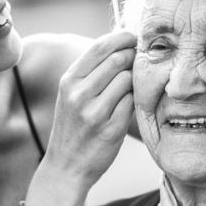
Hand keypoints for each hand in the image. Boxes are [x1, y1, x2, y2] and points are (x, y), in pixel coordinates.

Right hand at [42, 30, 136, 190]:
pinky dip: (135, 101)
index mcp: (69, 80)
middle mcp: (79, 94)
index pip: (101, 46)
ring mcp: (95, 112)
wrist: (66, 167)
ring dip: (135, 81)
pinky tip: (130, 106)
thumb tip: (122, 44)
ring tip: (132, 88)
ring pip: (128, 80)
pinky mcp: (111, 129)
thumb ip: (92, 71)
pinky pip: (133, 103)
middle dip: (133, 57)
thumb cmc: (74, 127)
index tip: (135, 38)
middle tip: (139, 63)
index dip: (123, 37)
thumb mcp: (72, 95)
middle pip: (118, 60)